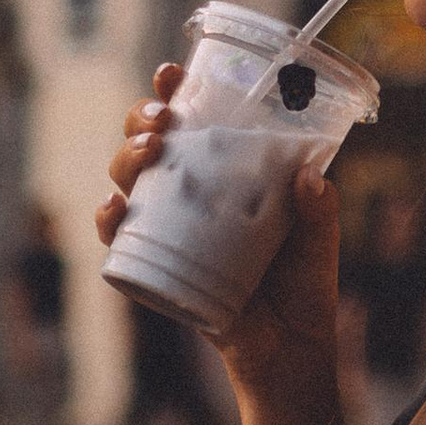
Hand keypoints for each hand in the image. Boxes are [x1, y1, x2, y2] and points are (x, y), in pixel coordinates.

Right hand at [96, 65, 343, 406]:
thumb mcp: (318, 241)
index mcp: (225, 175)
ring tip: (149, 151)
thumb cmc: (303, 287)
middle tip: (162, 119)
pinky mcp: (156, 269)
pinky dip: (107, 222)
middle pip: (147, 143)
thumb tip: (310, 178)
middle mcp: (190, 196)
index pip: (191, 122)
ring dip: (125, 158)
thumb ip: (318, 210)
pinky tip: (114, 209)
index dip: (171, 93)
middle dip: (140, 119)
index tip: (170, 73)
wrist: (290, 351)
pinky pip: (119, 242)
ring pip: (127, 181)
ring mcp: (169, 231)